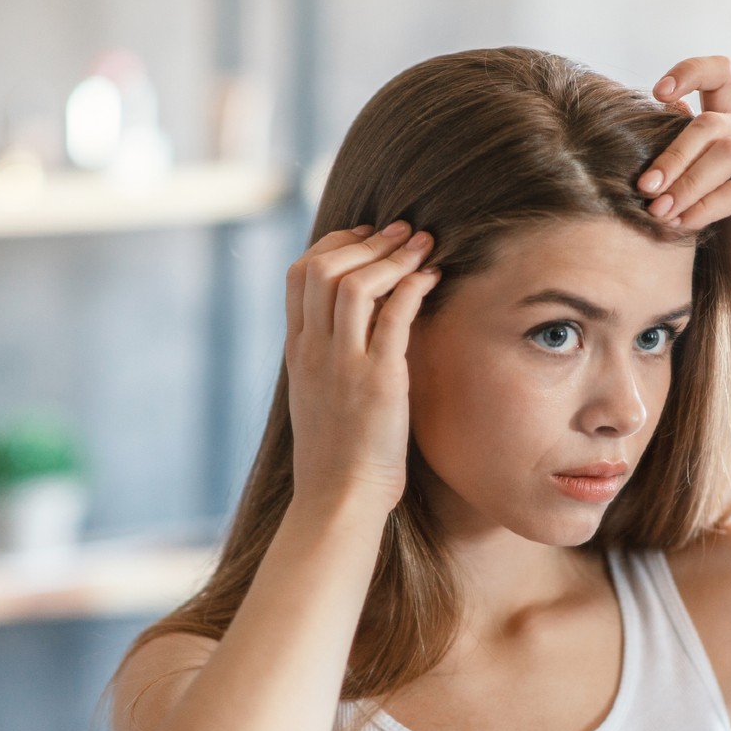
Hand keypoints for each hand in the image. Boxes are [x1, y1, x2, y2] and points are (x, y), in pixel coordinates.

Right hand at [284, 221, 441, 515]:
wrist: (337, 499)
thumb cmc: (336, 456)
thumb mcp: (317, 397)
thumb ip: (326, 359)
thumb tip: (349, 330)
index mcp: (297, 351)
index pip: (299, 274)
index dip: (333, 244)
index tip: (365, 237)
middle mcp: (314, 351)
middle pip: (324, 267)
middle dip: (367, 240)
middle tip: (402, 230)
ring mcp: (343, 364)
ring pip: (355, 283)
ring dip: (393, 256)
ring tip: (422, 246)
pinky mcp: (379, 381)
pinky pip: (395, 317)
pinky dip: (414, 287)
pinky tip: (433, 278)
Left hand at [640, 56, 730, 310]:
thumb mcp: (701, 201)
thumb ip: (682, 171)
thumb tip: (635, 144)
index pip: (720, 75)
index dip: (688, 73)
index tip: (656, 92)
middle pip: (709, 122)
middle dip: (670, 155)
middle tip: (643, 189)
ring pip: (725, 151)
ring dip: (685, 183)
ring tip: (659, 213)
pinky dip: (707, 206)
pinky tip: (685, 225)